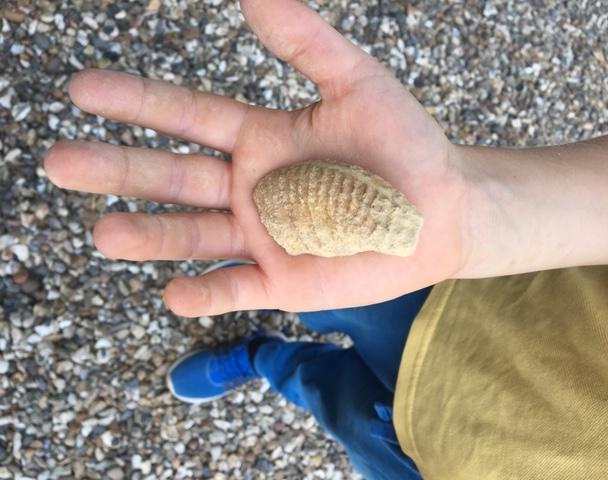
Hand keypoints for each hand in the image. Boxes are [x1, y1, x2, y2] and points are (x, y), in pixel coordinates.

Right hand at [44, 0, 468, 316]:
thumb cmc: (403, 145)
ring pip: (193, 236)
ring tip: (102, 234)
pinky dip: (204, 294)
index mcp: (260, 139)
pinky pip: (235, 290)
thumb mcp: (356, 83)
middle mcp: (250, 189)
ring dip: (148, 236)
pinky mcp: (284, 282)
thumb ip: (304, 41)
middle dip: (118, 170)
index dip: (135, 102)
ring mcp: (263, 238)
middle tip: (59, 162)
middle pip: (172, 178)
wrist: (441, 211)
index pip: (186, 116)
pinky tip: (173, 293)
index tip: (81, 90)